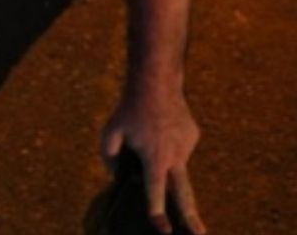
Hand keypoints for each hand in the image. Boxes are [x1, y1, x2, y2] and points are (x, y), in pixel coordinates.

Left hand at [102, 92, 205, 233]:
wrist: (156, 82)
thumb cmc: (129, 109)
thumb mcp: (110, 132)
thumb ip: (109, 157)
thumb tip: (118, 175)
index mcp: (155, 157)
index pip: (155, 190)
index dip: (157, 211)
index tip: (162, 228)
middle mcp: (176, 155)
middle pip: (185, 193)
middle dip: (192, 217)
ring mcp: (188, 145)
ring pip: (175, 162)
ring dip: (163, 156)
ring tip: (151, 128)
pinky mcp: (193, 136)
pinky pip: (178, 147)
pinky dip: (168, 142)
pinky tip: (159, 125)